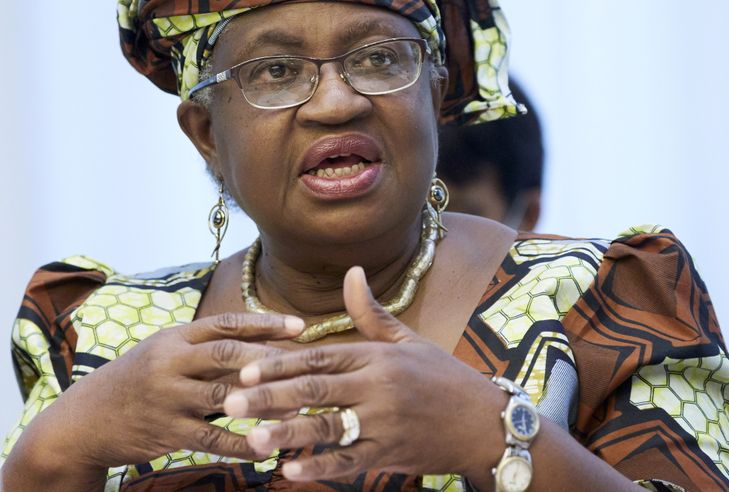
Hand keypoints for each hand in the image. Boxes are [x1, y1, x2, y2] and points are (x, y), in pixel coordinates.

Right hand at [27, 312, 304, 468]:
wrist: (85, 420)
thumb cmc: (138, 381)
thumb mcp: (166, 353)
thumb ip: (207, 348)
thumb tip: (262, 343)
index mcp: (175, 337)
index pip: (227, 323)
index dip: (265, 323)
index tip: (300, 326)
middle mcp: (171, 361)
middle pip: (229, 354)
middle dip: (271, 359)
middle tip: (307, 366)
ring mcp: (168, 397)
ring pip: (225, 396)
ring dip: (265, 402)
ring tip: (299, 407)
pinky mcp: (166, 431)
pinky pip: (213, 438)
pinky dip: (243, 443)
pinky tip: (268, 447)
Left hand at [224, 267, 506, 483]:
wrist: (484, 421)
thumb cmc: (443, 376)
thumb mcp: (409, 340)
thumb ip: (372, 311)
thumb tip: (352, 270)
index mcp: (377, 356)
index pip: (320, 356)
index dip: (280, 363)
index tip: (245, 369)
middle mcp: (378, 386)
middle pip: (315, 390)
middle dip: (269, 397)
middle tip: (229, 404)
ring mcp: (384, 421)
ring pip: (328, 428)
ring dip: (287, 434)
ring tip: (251, 440)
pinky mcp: (391, 453)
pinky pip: (350, 461)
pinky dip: (320, 467)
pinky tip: (290, 471)